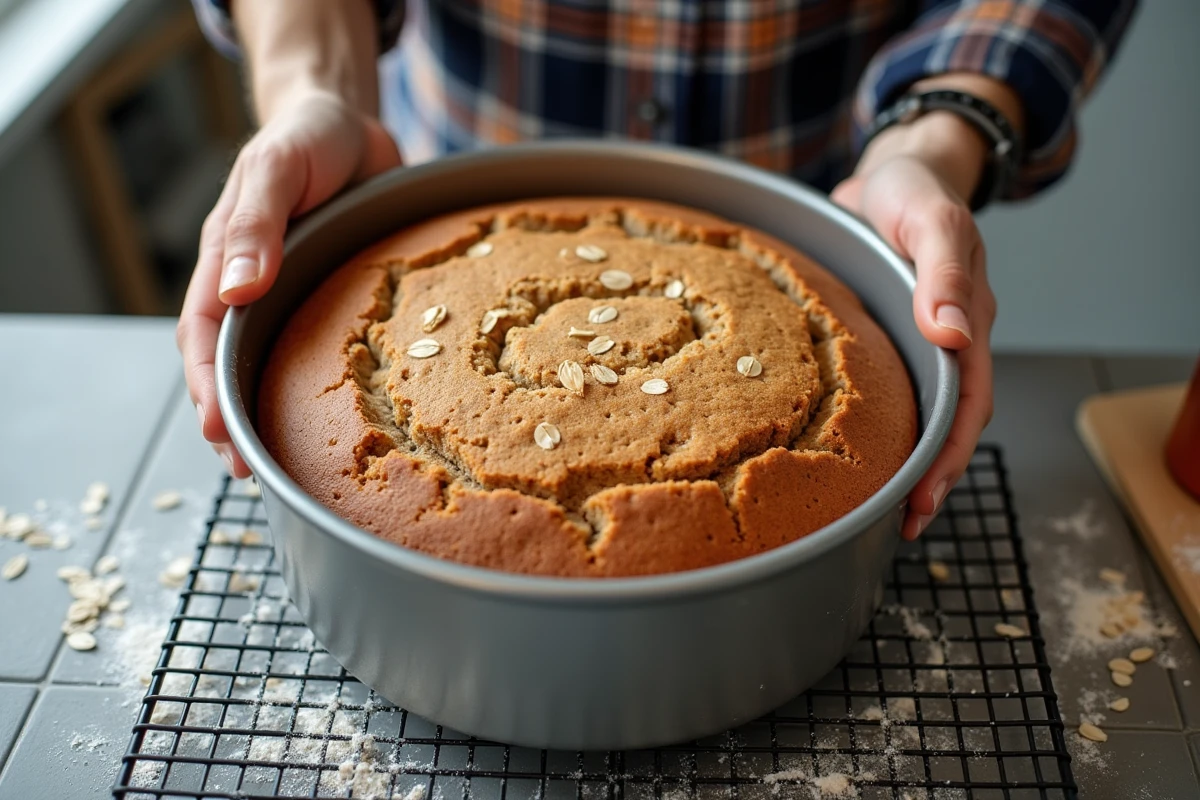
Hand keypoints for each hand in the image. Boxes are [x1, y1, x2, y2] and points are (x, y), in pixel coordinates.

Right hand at [177, 91, 401, 476]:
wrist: (352, 124)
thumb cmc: (305, 139)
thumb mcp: (276, 168)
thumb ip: (256, 223)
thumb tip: (237, 290)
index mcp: (227, 259)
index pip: (203, 336)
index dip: (207, 387)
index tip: (219, 433)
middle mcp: (255, 287)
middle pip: (232, 363)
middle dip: (235, 418)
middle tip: (250, 471)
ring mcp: (294, 296)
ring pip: (275, 363)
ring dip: (275, 410)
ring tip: (287, 462)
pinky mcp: (334, 299)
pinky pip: (323, 347)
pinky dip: (323, 384)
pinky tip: (345, 414)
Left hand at [832, 114, 996, 539]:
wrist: (893, 172)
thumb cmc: (914, 191)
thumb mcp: (932, 220)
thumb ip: (946, 273)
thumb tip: (955, 335)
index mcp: (968, 322)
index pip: (968, 404)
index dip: (950, 455)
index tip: (926, 496)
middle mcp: (947, 341)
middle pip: (948, 422)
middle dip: (931, 476)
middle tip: (903, 522)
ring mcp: (917, 341)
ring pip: (920, 412)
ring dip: (907, 458)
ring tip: (879, 504)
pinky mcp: (885, 337)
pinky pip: (889, 389)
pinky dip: (879, 424)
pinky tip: (852, 448)